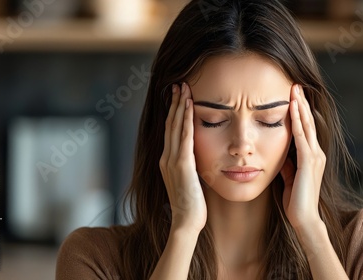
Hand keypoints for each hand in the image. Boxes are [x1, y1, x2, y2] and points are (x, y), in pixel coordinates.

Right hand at [160, 83, 206, 233]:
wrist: (186, 221)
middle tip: (179, 84)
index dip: (174, 112)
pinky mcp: (182, 164)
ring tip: (183, 88)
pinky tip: (189, 106)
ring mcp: (172, 160)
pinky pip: (185, 137)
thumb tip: (195, 156)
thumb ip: (188, 166)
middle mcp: (166, 157)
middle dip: (174, 103)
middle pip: (170, 124)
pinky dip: (186, 120)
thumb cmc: (191, 204)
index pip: (170, 131)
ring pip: (175, 127)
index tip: (178, 97)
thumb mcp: (188, 180)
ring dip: (180, 106)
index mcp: (166, 161)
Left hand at [280, 84, 325, 229]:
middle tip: (295, 84)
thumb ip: (287, 163)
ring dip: (300, 106)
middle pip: (308, 122)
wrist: (303, 218)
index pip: (306, 128)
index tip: (292, 95)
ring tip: (295, 90)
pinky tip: (293, 109)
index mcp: (312, 155)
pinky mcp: (308, 162)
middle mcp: (316, 152)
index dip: (300, 111)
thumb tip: (281, 153)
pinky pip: (302, 137)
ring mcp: (314, 156)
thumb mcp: (289, 176)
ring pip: (307, 126)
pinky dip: (297, 121)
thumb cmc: (295, 200)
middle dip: (301, 102)